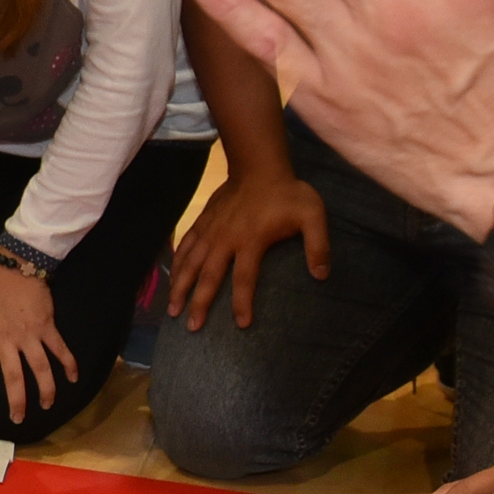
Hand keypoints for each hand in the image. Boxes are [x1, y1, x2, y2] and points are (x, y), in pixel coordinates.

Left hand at [0, 261, 76, 422]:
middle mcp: (8, 341)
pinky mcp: (48, 327)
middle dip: (17, 401)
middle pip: (14, 377)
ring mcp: (30, 335)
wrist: (15, 264)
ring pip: (40, 368)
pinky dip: (68, 364)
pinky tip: (73, 379)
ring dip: (45, 389)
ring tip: (46, 405)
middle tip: (17, 419)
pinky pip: (60, 349)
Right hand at [168, 166, 332, 330]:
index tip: (241, 324)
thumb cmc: (288, 193)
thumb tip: (321, 276)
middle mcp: (225, 239)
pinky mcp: (202, 222)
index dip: (242, 302)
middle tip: (192, 326)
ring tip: (173, 309)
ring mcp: (210, 231)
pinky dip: (177, 263)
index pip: (244, 278)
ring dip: (180, 287)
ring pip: (190, 263)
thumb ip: (318, 245)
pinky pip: (185, 246)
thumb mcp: (312, 215)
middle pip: (208, 276)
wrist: (259, 166)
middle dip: (199, 302)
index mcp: (251, 240)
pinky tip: (172, 277)